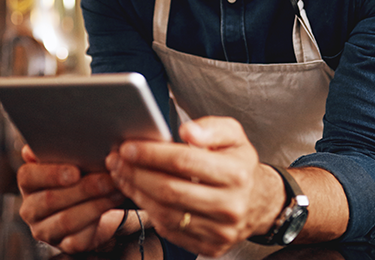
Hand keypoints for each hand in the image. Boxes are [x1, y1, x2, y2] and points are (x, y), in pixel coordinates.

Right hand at [17, 145, 128, 252]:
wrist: (91, 206)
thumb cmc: (78, 176)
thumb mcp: (68, 159)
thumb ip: (58, 148)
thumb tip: (44, 141)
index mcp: (28, 182)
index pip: (28, 176)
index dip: (51, 173)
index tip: (75, 171)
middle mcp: (30, 208)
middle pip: (50, 199)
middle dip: (83, 188)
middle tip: (108, 178)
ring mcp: (45, 229)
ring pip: (66, 220)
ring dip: (95, 204)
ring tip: (115, 190)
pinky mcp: (64, 245)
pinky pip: (78, 238)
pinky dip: (98, 222)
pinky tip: (113, 208)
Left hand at [105, 116, 282, 256]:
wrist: (259, 201)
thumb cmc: (238, 163)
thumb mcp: (234, 135)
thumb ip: (211, 127)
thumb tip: (187, 131)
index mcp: (236, 174)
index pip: (184, 162)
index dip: (151, 154)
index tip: (127, 147)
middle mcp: (231, 206)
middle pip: (170, 190)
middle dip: (136, 174)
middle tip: (116, 160)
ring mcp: (220, 231)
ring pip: (166, 213)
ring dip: (136, 193)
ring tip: (121, 175)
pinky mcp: (210, 247)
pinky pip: (170, 231)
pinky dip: (149, 212)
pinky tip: (138, 194)